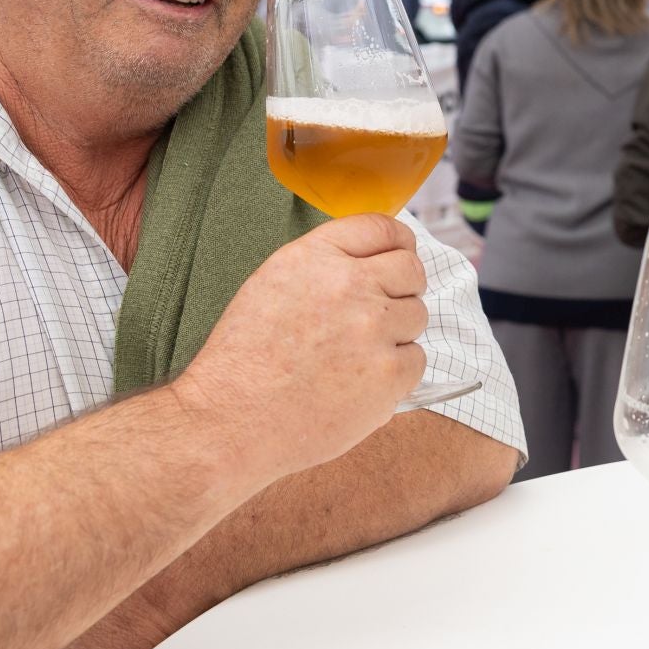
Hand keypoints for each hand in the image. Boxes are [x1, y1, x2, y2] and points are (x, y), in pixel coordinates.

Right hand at [178, 214, 427, 477]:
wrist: (231, 420)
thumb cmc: (243, 359)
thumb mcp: (272, 285)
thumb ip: (323, 266)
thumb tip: (370, 264)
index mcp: (316, 256)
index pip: (382, 228)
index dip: (398, 243)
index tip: (399, 256)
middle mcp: (350, 285)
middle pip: (411, 269)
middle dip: (402, 288)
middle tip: (379, 315)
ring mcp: (373, 329)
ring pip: (417, 316)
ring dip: (397, 333)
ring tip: (357, 357)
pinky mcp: (389, 373)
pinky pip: (417, 359)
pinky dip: (396, 372)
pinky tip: (361, 384)